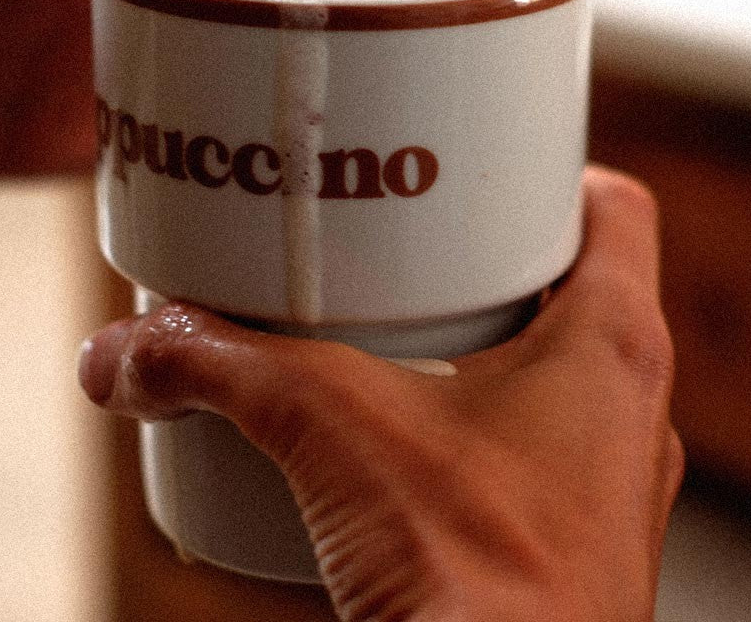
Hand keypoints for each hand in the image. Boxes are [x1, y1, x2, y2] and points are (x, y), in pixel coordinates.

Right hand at [79, 168, 683, 621]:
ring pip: (549, 372)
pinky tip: (390, 436)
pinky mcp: (560, 540)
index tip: (476, 170)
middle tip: (407, 240)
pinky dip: (460, 425)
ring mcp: (601, 480)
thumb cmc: (477, 586)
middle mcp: (625, 410)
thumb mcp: (326, 425)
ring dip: (472, 345)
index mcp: (609, 344)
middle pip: (568, 285)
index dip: (546, 173)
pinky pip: (523, 448)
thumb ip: (215, 369)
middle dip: (484, 258)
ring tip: (388, 328)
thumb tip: (125, 352)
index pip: (609, 207)